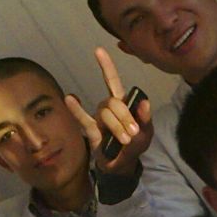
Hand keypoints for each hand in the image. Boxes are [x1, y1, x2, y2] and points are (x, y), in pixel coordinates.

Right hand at [70, 47, 153, 176]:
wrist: (122, 166)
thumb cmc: (134, 147)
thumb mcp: (145, 136)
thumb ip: (145, 121)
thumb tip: (145, 102)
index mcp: (124, 104)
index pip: (113, 82)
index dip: (106, 66)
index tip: (98, 50)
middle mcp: (109, 107)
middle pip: (113, 102)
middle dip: (124, 117)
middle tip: (132, 134)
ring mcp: (99, 118)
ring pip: (104, 113)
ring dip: (115, 127)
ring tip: (123, 140)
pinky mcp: (91, 130)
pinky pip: (83, 118)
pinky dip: (77, 109)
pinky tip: (70, 98)